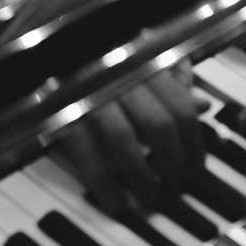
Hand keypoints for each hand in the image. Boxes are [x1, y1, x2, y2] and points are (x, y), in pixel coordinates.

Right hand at [59, 60, 205, 213]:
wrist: (42, 43)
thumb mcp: (139, 54)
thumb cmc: (98, 52)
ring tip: (149, 197)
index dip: (193, 144)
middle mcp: (119, 73)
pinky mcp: (62, 111)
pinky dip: (103, 182)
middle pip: (158, 125)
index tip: (196, 168)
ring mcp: (89, 92)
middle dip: (171, 162)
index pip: (180, 107)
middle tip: (176, 186)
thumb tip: (203, 106)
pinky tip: (115, 201)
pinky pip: (87, 153)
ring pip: (125, 141)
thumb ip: (171, 78)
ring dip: (141, 176)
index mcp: (141, 58)